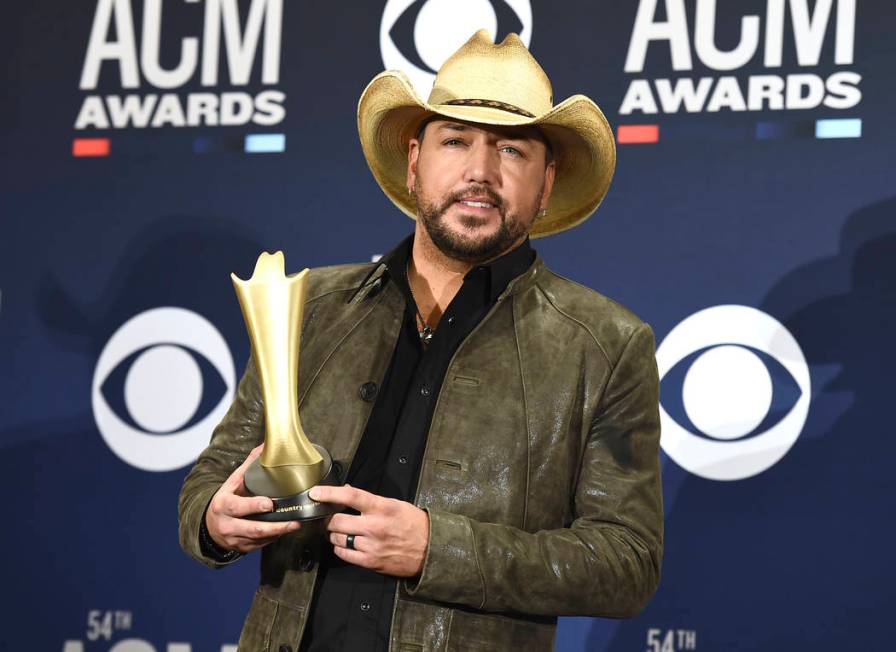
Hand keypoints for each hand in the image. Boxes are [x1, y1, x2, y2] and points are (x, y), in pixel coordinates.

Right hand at [205, 444, 299, 552]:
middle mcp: (227, 524)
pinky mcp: (242, 548)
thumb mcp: (232, 482)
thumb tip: (265, 445)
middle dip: (276, 526)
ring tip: (295, 525)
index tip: (270, 504)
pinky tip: (284, 530)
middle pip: (253, 528)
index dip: (254, 506)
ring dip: (279, 533)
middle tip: (294, 521)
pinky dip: (273, 538)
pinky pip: (260, 544)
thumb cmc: (226, 499)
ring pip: (259, 538)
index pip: (238, 507)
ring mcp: (234, 539)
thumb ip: (248, 466)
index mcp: (224, 505)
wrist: (209, 525)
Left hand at [309, 484, 428, 577]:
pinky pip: (344, 555)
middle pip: (337, 521)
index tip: (315, 493)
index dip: (329, 493)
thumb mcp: (395, 505)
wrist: (430, 549)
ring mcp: (371, 546)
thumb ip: (371, 501)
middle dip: (329, 519)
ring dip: (334, 534)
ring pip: (337, 539)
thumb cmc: (414, 524)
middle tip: (329, 517)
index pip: (350, 496)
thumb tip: (348, 492)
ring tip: (341, 532)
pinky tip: (346, 545)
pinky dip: (340, 549)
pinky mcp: (371, 562)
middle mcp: (375, 526)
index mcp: (382, 508)